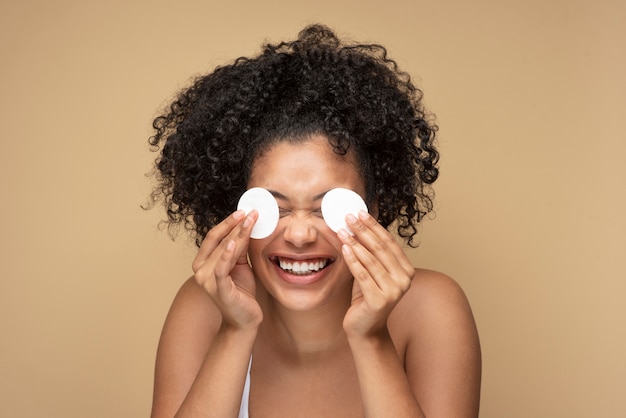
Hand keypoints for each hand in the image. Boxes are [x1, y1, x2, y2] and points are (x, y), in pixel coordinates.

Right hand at [192, 210, 262, 329]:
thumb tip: (245, 226)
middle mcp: (200, 270)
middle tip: (251, 212)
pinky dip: (227, 254)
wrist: (245, 320)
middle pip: (219, 241)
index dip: (228, 223)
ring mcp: (206, 280)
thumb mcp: (240, 265)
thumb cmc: (241, 292)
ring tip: (250, 221)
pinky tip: (234, 242)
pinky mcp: (218, 289)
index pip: (214, 237)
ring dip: (238, 234)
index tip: (244, 211)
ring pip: (223, 250)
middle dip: (236, 225)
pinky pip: (221, 268)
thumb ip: (238, 249)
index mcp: (202, 263)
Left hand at [338, 211, 415, 337]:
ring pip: (371, 260)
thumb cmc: (367, 297)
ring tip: (342, 230)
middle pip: (380, 248)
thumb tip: (357, 225)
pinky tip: (344, 248)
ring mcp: (393, 291)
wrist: (365, 329)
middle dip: (363, 230)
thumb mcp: (372, 272)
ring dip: (355, 242)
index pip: (389, 242)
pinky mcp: (379, 300)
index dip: (374, 226)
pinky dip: (353, 259)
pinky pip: (363, 274)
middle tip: (348, 217)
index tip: (359, 212)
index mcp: (407, 270)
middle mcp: (404, 279)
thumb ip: (370, 253)